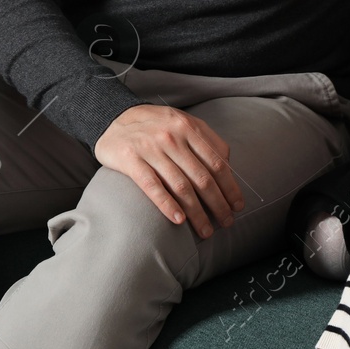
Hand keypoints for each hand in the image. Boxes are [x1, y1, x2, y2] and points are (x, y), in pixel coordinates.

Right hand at [94, 104, 244, 237]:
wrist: (112, 118)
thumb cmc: (154, 125)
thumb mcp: (182, 122)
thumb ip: (205, 139)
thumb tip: (227, 164)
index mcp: (189, 127)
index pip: (217, 162)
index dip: (230, 187)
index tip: (237, 205)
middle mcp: (172, 137)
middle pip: (202, 177)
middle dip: (218, 204)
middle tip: (227, 222)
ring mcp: (151, 148)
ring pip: (181, 186)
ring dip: (197, 212)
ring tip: (206, 230)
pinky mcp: (130, 160)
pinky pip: (152, 186)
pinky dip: (167, 205)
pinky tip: (179, 221)